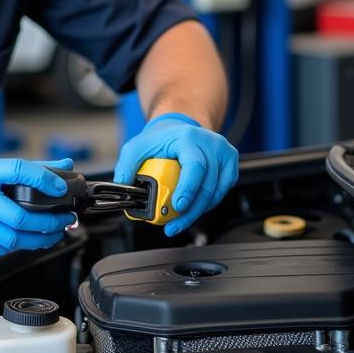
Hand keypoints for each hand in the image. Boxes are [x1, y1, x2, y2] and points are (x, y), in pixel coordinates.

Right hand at [0, 155, 75, 259]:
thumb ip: (26, 169)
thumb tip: (64, 168)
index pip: (18, 170)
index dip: (43, 179)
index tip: (61, 189)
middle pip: (18, 216)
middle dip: (48, 222)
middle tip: (64, 220)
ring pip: (11, 239)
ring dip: (37, 240)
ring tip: (52, 234)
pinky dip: (16, 247)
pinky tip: (25, 241)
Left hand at [114, 113, 237, 236]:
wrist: (180, 127)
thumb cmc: (161, 138)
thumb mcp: (137, 146)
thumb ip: (127, 165)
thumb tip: (123, 187)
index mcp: (189, 138)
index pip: (195, 166)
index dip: (188, 189)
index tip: (177, 206)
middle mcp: (211, 144)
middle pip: (207, 185)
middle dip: (190, 211)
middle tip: (174, 225)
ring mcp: (224, 153)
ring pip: (216, 192)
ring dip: (198, 211)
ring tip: (179, 221)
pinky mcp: (230, 164)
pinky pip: (221, 191)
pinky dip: (207, 203)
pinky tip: (193, 207)